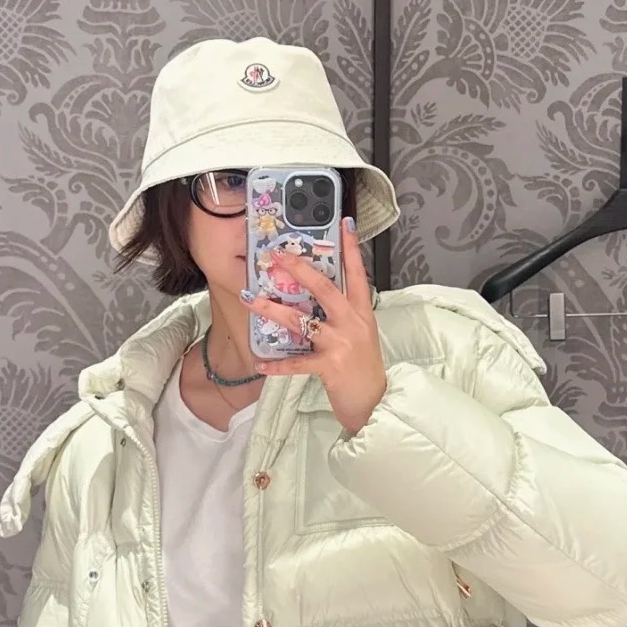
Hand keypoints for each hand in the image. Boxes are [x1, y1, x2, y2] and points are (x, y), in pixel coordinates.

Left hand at [240, 217, 386, 434]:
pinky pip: (297, 364)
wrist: (376, 403)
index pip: (357, 274)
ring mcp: (341, 344)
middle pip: (325, 289)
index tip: (344, 223)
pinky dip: (277, 365)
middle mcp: (352, 323)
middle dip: (299, 270)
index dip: (351, 248)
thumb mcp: (361, 333)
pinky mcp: (331, 366)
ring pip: (302, 322)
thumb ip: (344, 314)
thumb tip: (315, 295)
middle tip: (277, 256)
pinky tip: (260, 364)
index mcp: (362, 312)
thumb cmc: (364, 367)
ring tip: (250, 299)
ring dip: (272, 311)